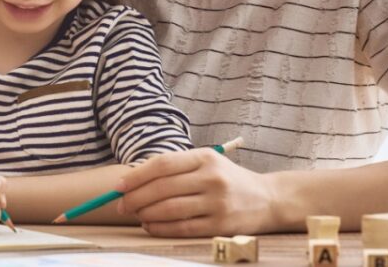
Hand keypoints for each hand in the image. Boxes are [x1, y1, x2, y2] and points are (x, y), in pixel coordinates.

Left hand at [116, 148, 276, 236]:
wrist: (268, 199)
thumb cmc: (228, 180)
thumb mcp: (207, 163)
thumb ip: (175, 168)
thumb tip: (134, 179)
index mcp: (205, 158)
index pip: (162, 164)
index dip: (136, 176)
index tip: (119, 186)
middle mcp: (212, 178)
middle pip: (162, 188)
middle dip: (135, 198)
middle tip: (121, 205)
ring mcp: (217, 203)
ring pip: (169, 209)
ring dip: (146, 214)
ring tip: (137, 216)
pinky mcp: (221, 225)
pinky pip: (182, 228)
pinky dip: (161, 229)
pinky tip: (151, 227)